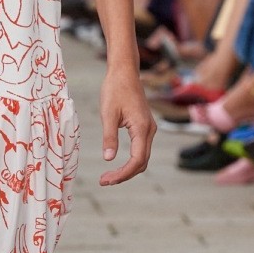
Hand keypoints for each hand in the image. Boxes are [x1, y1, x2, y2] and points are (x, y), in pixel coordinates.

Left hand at [98, 67, 155, 186]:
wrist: (124, 72)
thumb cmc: (115, 89)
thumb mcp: (108, 114)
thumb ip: (109, 137)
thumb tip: (108, 158)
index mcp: (142, 128)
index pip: (137, 160)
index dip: (122, 174)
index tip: (106, 180)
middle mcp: (149, 130)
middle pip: (141, 162)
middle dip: (124, 175)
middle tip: (104, 180)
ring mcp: (149, 128)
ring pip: (142, 157)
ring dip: (127, 169)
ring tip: (109, 176)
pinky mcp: (144, 126)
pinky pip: (141, 148)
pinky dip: (131, 160)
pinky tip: (117, 163)